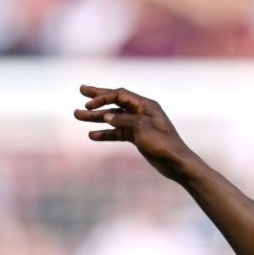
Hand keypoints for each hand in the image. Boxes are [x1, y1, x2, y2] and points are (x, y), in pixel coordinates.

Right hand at [74, 85, 197, 180]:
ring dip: (97, 118)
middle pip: (115, 102)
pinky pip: (118, 132)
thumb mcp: (142, 129)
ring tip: (77, 116)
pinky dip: (106, 133)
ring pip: (114, 118)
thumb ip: (123, 121)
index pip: (120, 95)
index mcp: (145, 105)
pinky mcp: (137, 137)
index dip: (103, 97)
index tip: (88, 104)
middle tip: (80, 91)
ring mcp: (139, 124)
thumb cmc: (163, 144)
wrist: (176, 163)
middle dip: (97, 98)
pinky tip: (92, 135)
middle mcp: (141, 112)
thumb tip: (107, 116)